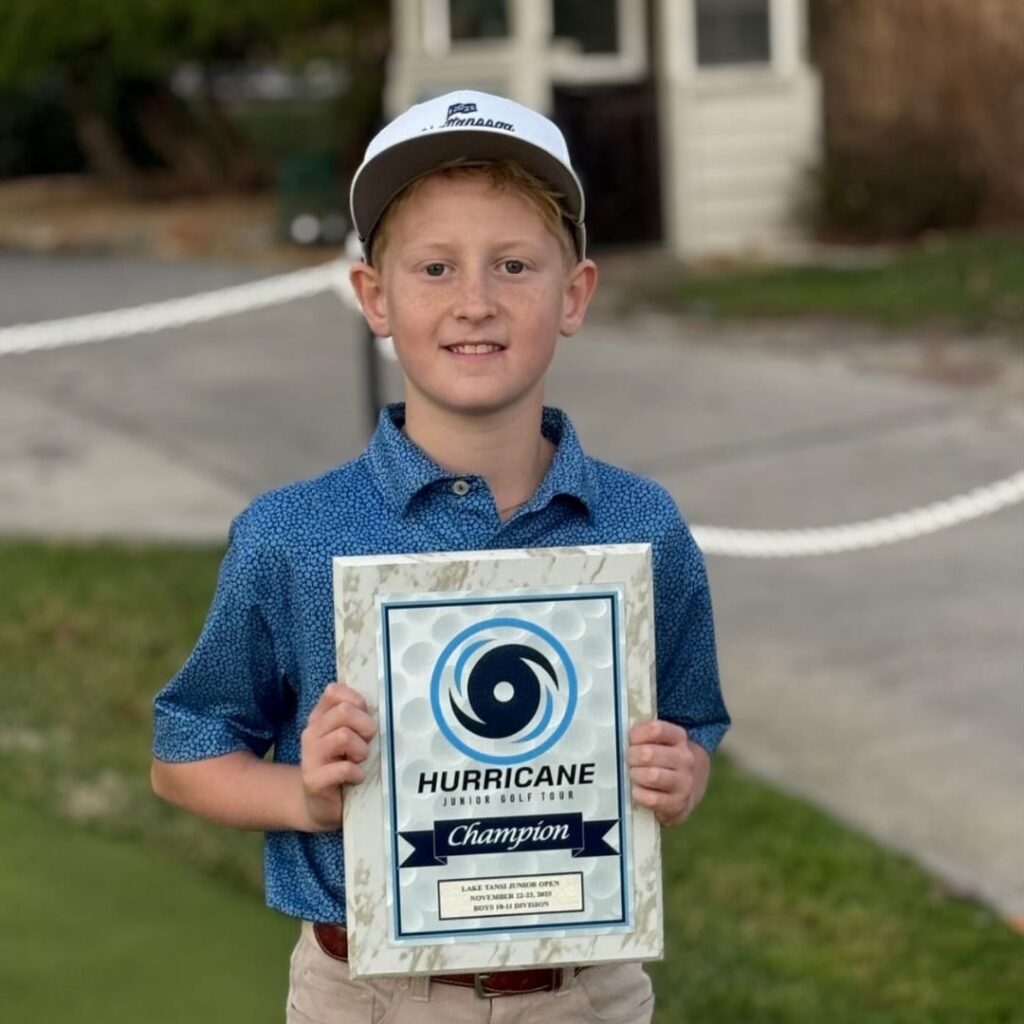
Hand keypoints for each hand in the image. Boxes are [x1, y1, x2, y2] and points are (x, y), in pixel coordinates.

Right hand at [300, 682, 376, 831]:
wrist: (319, 805)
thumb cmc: (341, 766)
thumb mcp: (350, 738)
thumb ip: (358, 719)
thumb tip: (383, 704)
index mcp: (320, 718)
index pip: (334, 691)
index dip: (356, 701)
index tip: (364, 717)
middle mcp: (312, 732)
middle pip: (344, 711)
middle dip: (365, 726)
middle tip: (367, 743)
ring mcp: (310, 755)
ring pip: (343, 736)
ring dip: (361, 750)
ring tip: (360, 761)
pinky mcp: (313, 779)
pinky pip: (344, 768)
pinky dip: (357, 773)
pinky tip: (356, 778)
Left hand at [627, 719, 698, 826]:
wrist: (688, 788)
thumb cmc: (664, 760)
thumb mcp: (660, 742)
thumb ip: (643, 736)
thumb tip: (618, 736)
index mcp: (678, 737)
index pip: (656, 729)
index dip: (636, 735)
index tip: (630, 741)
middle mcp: (685, 759)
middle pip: (649, 754)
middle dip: (632, 757)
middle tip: (628, 761)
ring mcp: (683, 782)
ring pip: (652, 776)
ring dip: (636, 775)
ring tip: (633, 775)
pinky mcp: (678, 804)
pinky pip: (652, 799)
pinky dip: (639, 795)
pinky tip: (637, 791)